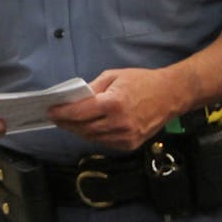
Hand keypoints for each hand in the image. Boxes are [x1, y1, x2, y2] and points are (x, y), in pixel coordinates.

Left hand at [48, 68, 177, 151]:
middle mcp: (119, 123)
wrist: (170, 95)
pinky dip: (94, 136)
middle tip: (56, 118)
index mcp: (113, 103)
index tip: (51, 112)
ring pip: (92, 138)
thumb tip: (74, 99)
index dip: (62, 113)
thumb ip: (92, 89)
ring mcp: (126, 136)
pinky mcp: (130, 145)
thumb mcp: (113, 76)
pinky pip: (105, 142)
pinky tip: (88, 128)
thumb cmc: (142, 81)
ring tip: (69, 123)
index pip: (79, 113)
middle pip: (83, 128)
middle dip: (67, 123)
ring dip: (78, 131)